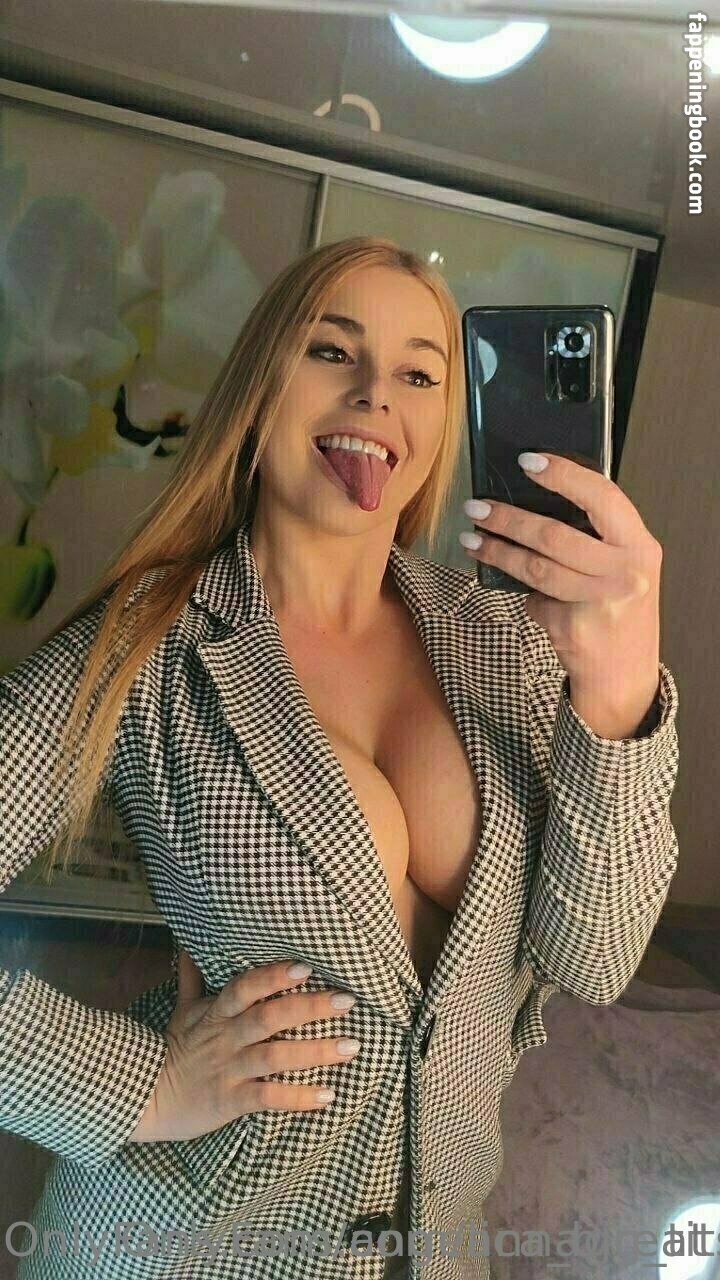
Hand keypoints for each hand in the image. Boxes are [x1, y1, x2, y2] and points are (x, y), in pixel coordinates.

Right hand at [127, 950, 360, 1143]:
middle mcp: (226, 1037)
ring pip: (276, 1057)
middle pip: (269, 1018)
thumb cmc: (176, 1048)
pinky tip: (328, 1095)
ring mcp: (230, 1070)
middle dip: (309, 1007)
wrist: (145, 1097)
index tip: (305, 967)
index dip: (272, 977)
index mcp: (217, 1012)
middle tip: (347, 1000)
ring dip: (315, 1052)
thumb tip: (187, 941)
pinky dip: (298, 1097)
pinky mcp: (231, 1101)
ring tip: (352, 1047)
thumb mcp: (183, 1009)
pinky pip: (268, 1098)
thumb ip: (193, 976)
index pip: (244, 987)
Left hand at [460, 451, 662, 737]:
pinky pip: (535, 598)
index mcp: (639, 545)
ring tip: (471, 539)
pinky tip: (511, 583)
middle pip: (556, 536)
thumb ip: (596, 536)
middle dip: (509, 518)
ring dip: (497, 551)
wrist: (625, 673)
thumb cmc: (617, 607)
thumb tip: (533, 499)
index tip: (526, 461)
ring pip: (536, 568)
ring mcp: (599, 602)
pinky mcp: (573, 627)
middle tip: (477, 507)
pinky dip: (521, 590)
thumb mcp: (623, 565)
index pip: (602, 497)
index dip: (563, 475)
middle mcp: (626, 572)